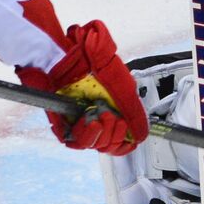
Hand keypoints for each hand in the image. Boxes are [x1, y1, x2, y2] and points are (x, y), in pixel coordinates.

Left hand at [16, 20, 148, 155]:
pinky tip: (93, 123)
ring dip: (104, 134)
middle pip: (108, 146)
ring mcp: (78, 123)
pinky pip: (76, 142)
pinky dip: (88, 135)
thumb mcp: (125, 88)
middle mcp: (94, 119)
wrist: (72, 57)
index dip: (124, 144)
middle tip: (114, 117)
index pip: (118, 142)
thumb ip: (135, 114)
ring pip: (94, 145)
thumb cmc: (96, 65)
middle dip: (116, 135)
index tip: (129, 140)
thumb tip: (141, 135)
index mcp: (110, 112)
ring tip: (105, 117)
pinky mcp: (62, 125)